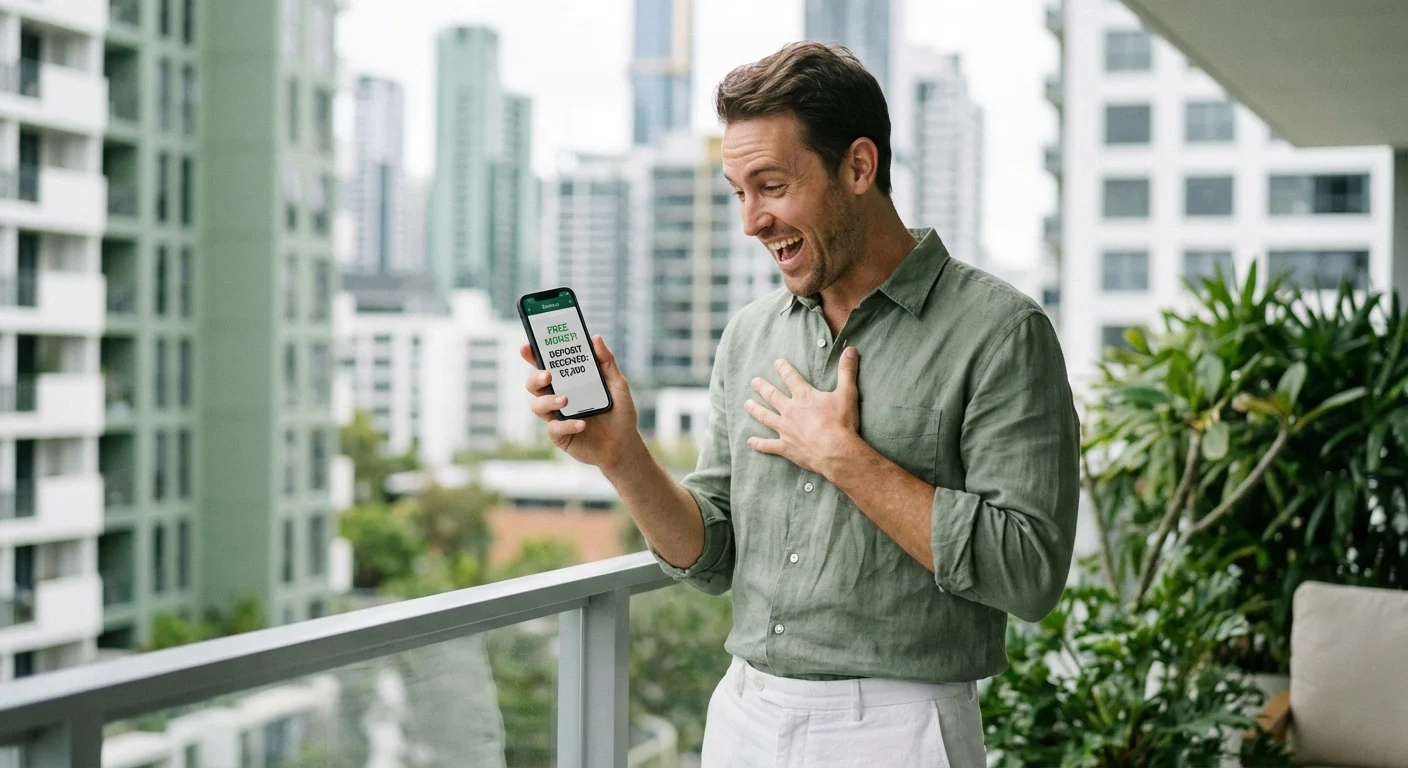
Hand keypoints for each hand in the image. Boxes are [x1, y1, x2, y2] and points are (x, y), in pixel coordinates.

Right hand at [521, 335, 642, 470]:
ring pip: (538, 406)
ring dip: (549, 401)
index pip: (546, 365)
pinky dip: (567, 425)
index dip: (533, 355)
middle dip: (536, 377)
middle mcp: (558, 397)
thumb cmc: (619, 413)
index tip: (527, 346)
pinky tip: (582, 424)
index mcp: (568, 382)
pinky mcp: (560, 435)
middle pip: (534, 384)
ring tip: (565, 400)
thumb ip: (606, 362)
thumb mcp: (618, 384)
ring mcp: (557, 417)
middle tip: (548, 375)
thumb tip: (596, 338)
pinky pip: (554, 428)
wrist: (624, 445)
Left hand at [744, 347, 862, 475]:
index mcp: (804, 397)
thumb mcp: (847, 393)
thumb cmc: (842, 422)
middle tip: (754, 382)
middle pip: (772, 396)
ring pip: (766, 417)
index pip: (791, 378)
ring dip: (756, 410)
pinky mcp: (786, 447)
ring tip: (747, 404)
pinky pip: (768, 445)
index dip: (784, 369)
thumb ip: (847, 371)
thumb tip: (851, 350)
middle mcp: (790, 411)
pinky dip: (758, 443)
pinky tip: (750, 441)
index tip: (777, 363)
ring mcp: (786, 429)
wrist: (836, 451)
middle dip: (762, 387)